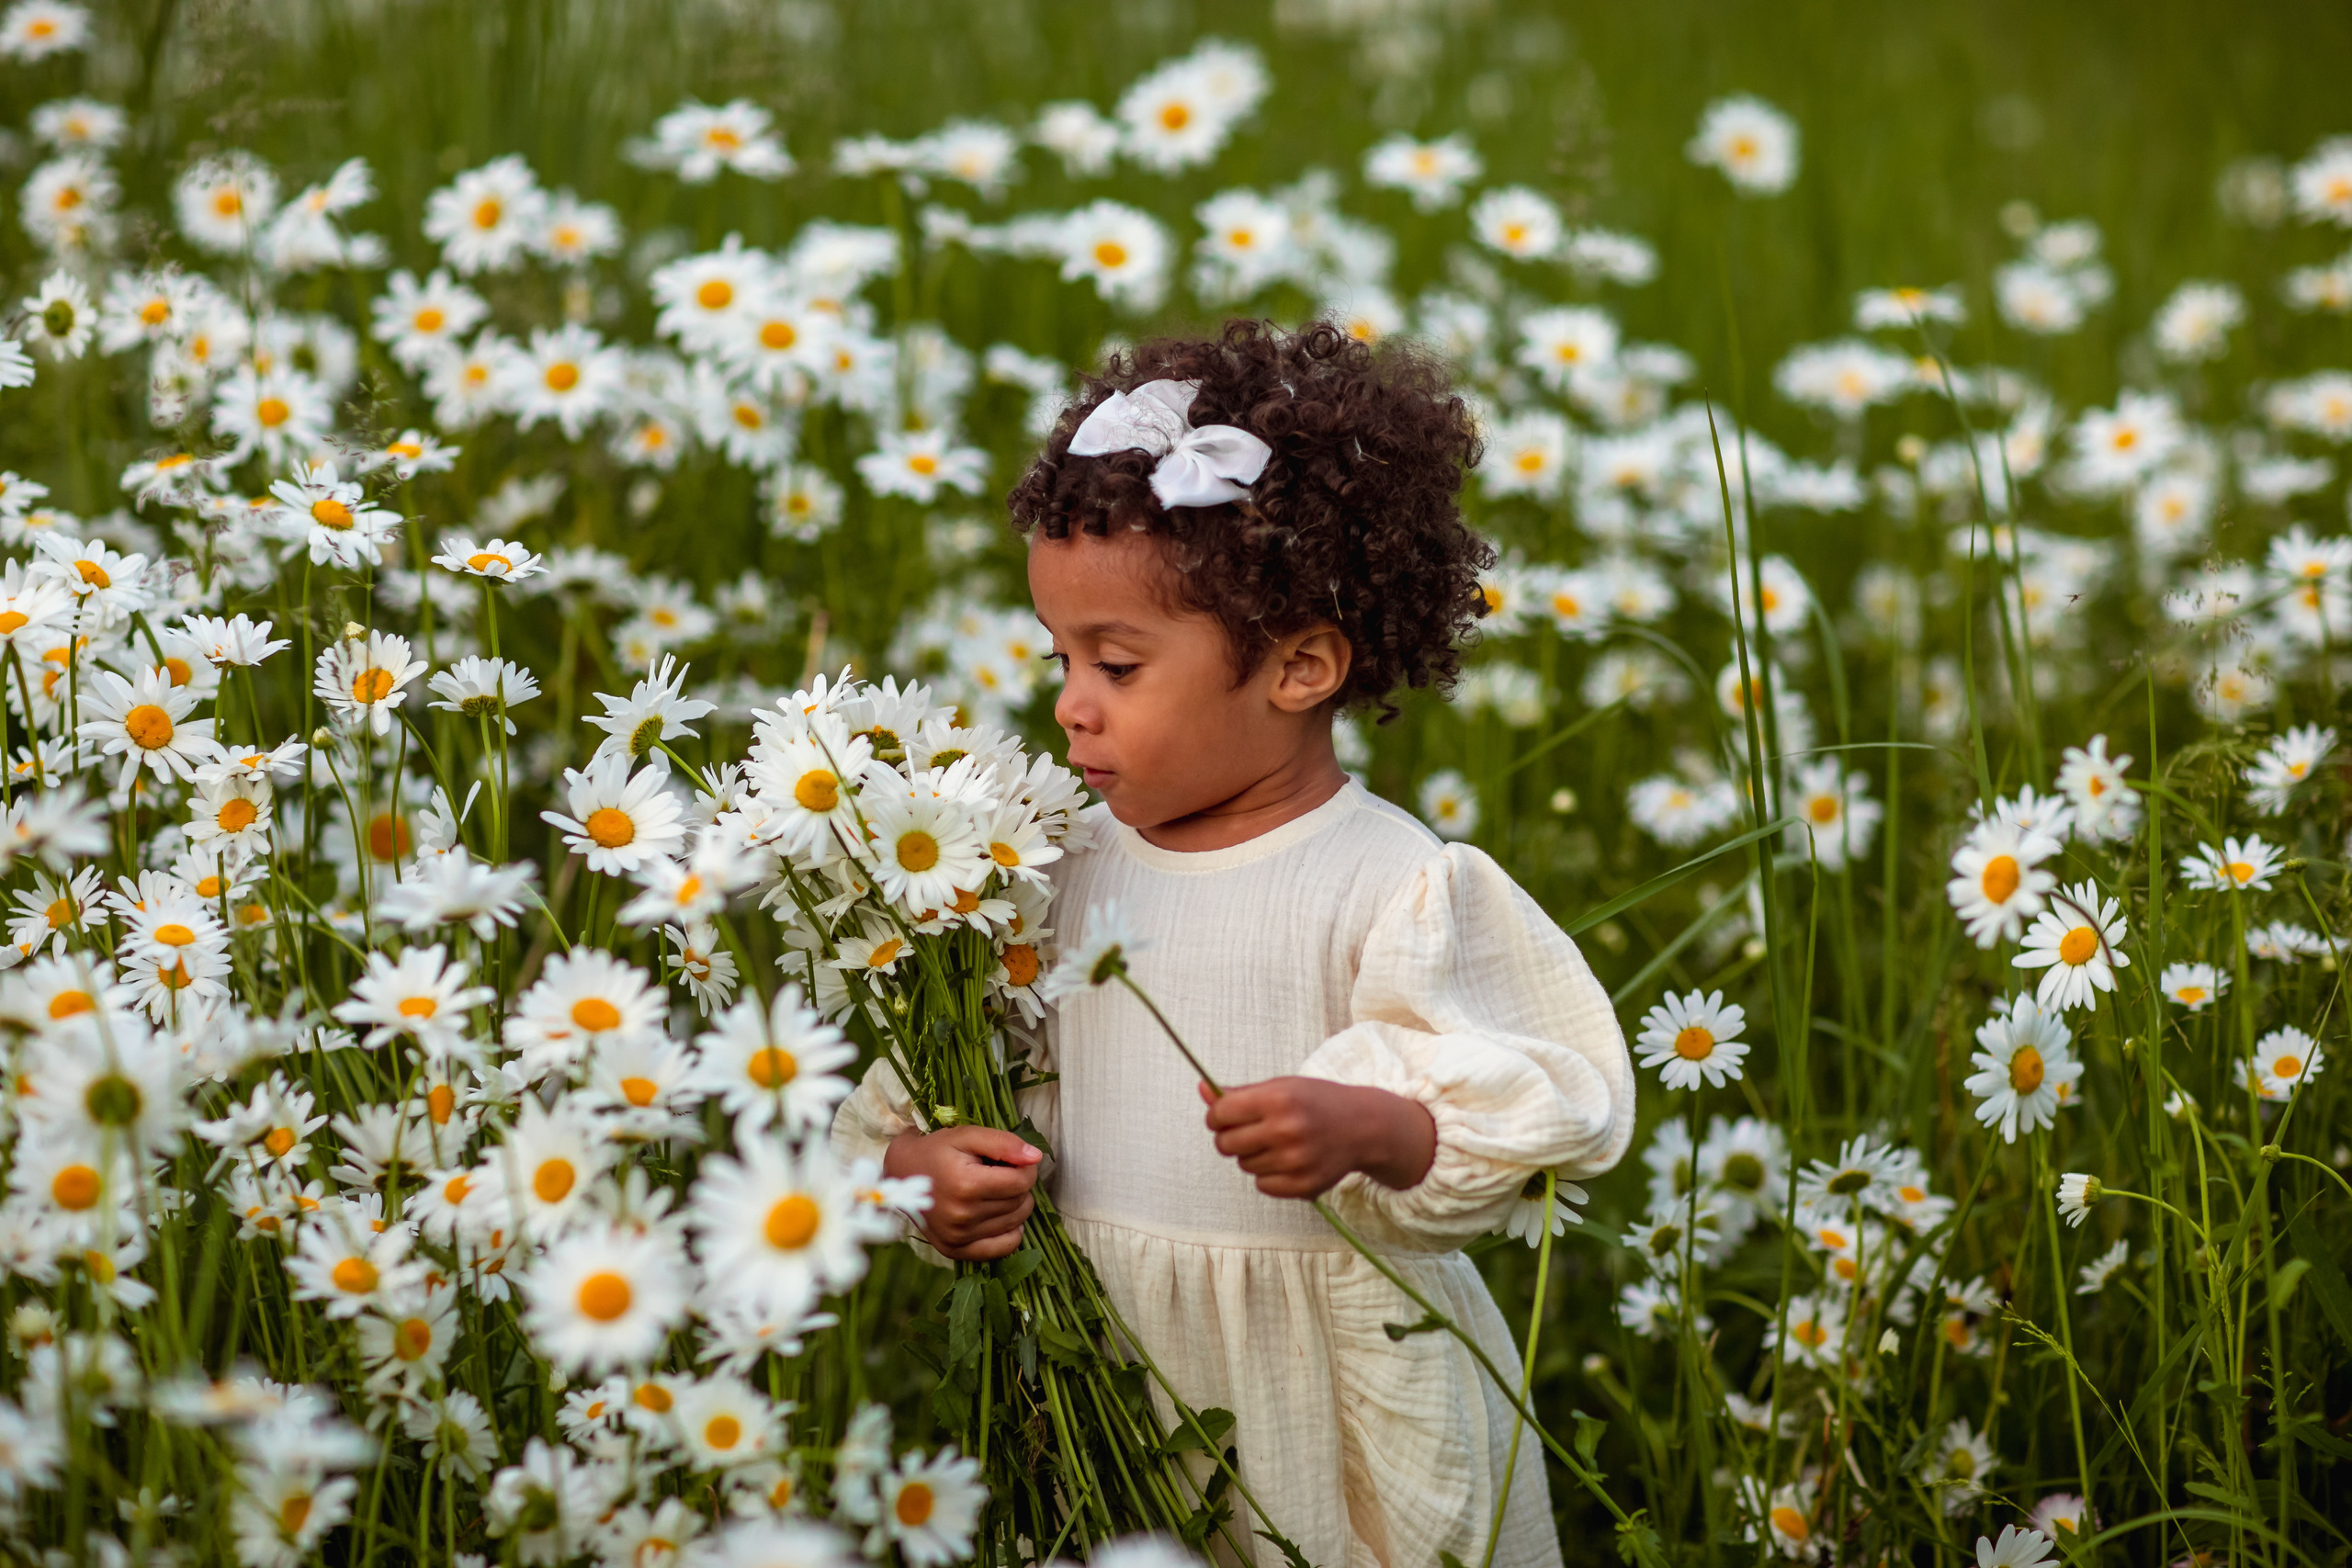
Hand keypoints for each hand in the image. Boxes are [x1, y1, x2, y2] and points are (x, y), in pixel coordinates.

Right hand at [883, 1126, 1041, 1260]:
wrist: (899, 1176)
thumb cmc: (936, 1151)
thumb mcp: (966, 1135)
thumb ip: (1003, 1142)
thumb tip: (1036, 1157)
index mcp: (966, 1185)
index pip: (1022, 1181)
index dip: (1025, 1167)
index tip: (1011, 1160)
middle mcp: (963, 1216)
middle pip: (1020, 1202)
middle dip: (1018, 1185)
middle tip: (998, 1174)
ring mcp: (959, 1237)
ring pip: (1016, 1223)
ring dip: (1014, 1205)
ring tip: (992, 1191)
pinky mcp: (955, 1250)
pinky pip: (1003, 1249)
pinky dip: (1010, 1232)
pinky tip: (998, 1215)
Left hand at [1199, 1077, 1436, 1199]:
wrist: (1363, 1126)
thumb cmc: (1316, 1102)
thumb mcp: (1281, 1087)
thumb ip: (1240, 1092)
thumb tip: (1202, 1089)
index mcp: (1278, 1099)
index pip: (1221, 1114)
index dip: (1216, 1116)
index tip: (1224, 1117)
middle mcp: (1287, 1130)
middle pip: (1226, 1145)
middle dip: (1230, 1138)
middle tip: (1250, 1131)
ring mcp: (1296, 1161)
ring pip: (1245, 1166)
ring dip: (1253, 1156)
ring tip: (1278, 1143)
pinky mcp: (1304, 1185)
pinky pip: (1263, 1185)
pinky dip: (1269, 1175)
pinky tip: (1288, 1160)